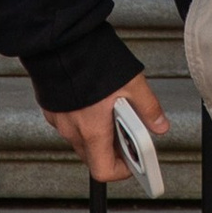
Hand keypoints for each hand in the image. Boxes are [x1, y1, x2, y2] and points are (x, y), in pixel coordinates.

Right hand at [43, 70, 168, 183]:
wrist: (61, 41)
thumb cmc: (92, 60)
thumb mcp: (132, 84)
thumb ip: (148, 109)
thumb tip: (159, 125)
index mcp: (92, 129)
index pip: (104, 171)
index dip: (122, 171)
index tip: (133, 161)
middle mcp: (72, 129)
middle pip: (93, 156)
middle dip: (111, 150)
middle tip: (125, 132)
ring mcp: (59, 120)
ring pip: (81, 140)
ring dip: (97, 134)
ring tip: (110, 111)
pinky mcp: (52, 109)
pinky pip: (70, 125)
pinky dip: (83, 121)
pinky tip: (93, 101)